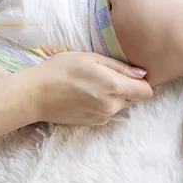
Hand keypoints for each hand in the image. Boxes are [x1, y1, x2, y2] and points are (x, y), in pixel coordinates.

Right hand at [23, 52, 152, 125]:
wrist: (35, 94)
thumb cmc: (61, 70)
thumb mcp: (91, 58)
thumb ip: (119, 67)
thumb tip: (142, 73)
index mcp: (115, 88)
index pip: (146, 92)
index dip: (141, 82)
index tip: (129, 75)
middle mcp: (112, 106)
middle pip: (132, 98)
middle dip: (124, 88)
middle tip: (102, 76)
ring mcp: (102, 117)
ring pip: (118, 105)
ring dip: (111, 96)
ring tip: (90, 85)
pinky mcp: (92, 124)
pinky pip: (106, 112)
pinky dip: (100, 104)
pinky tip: (83, 95)